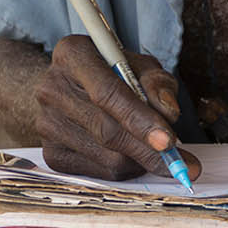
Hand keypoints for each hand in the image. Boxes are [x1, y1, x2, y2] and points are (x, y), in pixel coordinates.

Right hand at [35, 35, 201, 180]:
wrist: (67, 87)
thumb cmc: (108, 73)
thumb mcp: (137, 65)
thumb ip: (157, 84)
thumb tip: (169, 113)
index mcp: (72, 55)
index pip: (107, 93)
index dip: (140, 120)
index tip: (168, 141)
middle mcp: (52, 88)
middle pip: (107, 131)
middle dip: (148, 151)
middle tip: (181, 164)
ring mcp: (46, 124)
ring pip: (106, 157)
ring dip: (139, 161)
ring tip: (154, 152)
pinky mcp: (50, 153)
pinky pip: (97, 172)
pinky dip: (123, 169)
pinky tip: (131, 156)